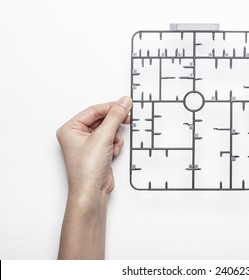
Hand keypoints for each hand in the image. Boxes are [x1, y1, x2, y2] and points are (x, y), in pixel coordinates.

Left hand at [57, 96, 131, 258]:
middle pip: (102, 119)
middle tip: (127, 120)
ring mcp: (88, 144)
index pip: (94, 110)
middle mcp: (77, 135)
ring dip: (114, 136)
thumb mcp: (103, 137)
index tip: (126, 104)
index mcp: (70, 128)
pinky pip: (110, 140)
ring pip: (108, 130)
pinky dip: (114, 145)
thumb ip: (115, 117)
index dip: (111, 107)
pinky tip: (112, 153)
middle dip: (113, 124)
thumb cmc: (87, 169)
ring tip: (112, 146)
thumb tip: (124, 102)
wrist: (91, 192)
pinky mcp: (97, 152)